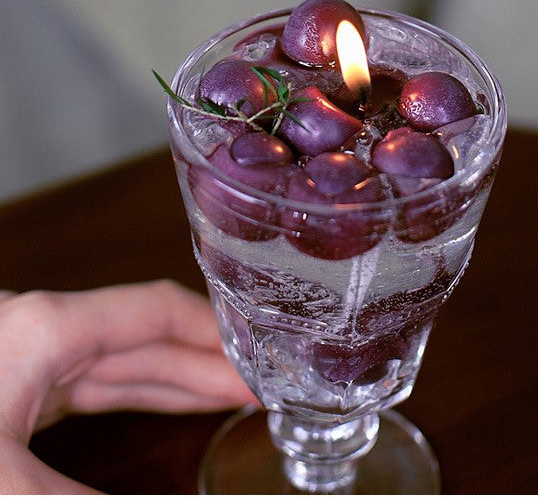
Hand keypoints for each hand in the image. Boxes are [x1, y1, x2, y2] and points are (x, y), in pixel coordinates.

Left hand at [0, 280, 256, 492]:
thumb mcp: (12, 482)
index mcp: (49, 327)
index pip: (158, 309)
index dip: (215, 328)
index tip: (258, 346)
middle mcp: (46, 328)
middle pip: (150, 336)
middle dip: (208, 361)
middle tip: (260, 384)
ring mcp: (32, 354)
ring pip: (125, 361)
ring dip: (181, 378)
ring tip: (235, 395)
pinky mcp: (19, 383)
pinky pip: (97, 383)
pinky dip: (141, 393)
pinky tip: (176, 403)